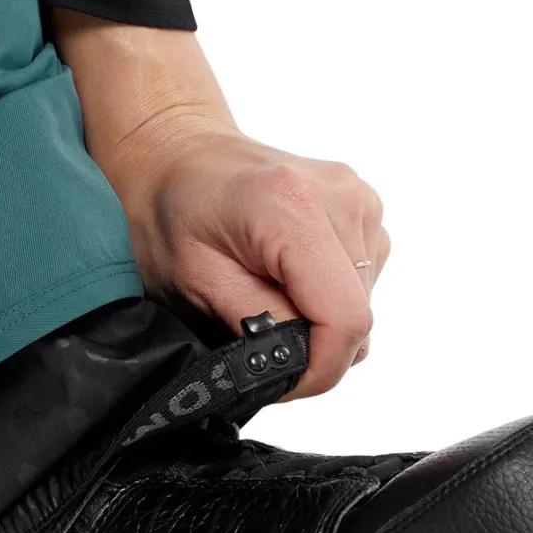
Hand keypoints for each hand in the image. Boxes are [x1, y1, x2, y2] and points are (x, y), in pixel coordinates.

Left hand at [53, 10, 388, 399]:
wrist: (174, 151)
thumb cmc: (168, 211)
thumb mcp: (193, 280)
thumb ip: (254, 324)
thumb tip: (298, 364)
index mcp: (293, 209)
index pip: (345, 318)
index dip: (318, 368)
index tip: (279, 381)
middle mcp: (340, 197)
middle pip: (357, 313)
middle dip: (311, 345)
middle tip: (255, 339)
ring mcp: (358, 198)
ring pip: (361, 300)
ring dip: (318, 318)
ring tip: (263, 294)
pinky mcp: (363, 205)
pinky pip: (360, 277)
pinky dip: (325, 292)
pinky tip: (283, 274)